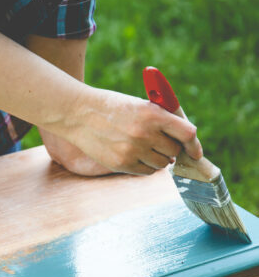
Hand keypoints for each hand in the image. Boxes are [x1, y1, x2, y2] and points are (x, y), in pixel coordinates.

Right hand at [53, 87, 201, 175]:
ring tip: (144, 148)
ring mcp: (132, 151)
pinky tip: (134, 155)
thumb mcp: (140, 105)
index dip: (194, 145)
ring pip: (161, 164)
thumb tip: (182, 142)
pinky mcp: (121, 164)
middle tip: (161, 144)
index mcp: (153, 115)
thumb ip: (162, 120)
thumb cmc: (112, 107)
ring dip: (158, 158)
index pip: (187, 134)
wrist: (79, 114)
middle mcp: (145, 134)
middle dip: (171, 149)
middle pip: (174, 151)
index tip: (196, 152)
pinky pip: (145, 172)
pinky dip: (145, 166)